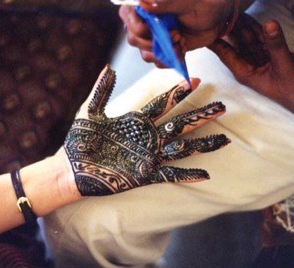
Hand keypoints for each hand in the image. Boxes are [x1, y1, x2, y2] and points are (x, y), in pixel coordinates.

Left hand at [63, 65, 229, 195]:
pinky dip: (187, 175)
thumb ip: (102, 90)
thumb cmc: (79, 141)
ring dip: (201, 144)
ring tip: (223, 139)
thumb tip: (109, 67)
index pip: (162, 104)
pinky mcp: (145, 174)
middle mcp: (147, 137)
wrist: (70, 170)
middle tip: (220, 107)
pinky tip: (204, 174)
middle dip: (199, 116)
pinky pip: (170, 174)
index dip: (178, 92)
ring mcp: (149, 156)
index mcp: (136, 122)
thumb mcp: (90, 113)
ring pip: (181, 148)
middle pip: (179, 124)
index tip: (194, 80)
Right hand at [119, 0, 236, 65]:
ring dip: (165, 52)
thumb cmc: (205, 3)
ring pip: (145, 54)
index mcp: (146, 4)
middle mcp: (145, 21)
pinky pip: (158, 62)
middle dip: (155, 42)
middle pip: (134, 39)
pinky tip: (182, 48)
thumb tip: (143, 2)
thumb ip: (166, 2)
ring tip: (180, 41)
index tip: (155, 29)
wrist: (218, 19)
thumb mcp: (188, 1)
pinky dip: (171, 59)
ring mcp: (154, 37)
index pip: (127, 15)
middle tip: (175, 35)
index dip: (138, 26)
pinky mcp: (163, 50)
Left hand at [209, 14, 293, 126]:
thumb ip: (276, 45)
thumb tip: (269, 24)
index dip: (214, 41)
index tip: (205, 29)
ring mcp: (260, 58)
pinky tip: (249, 18)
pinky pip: (261, 38)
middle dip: (228, 28)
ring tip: (232, 11)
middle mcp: (249, 64)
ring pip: (248, 38)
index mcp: (245, 71)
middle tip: (221, 13)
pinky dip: (257, 28)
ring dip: (242, 25)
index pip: (225, 53)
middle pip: (234, 43)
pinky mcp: (272, 53)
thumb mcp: (284, 67)